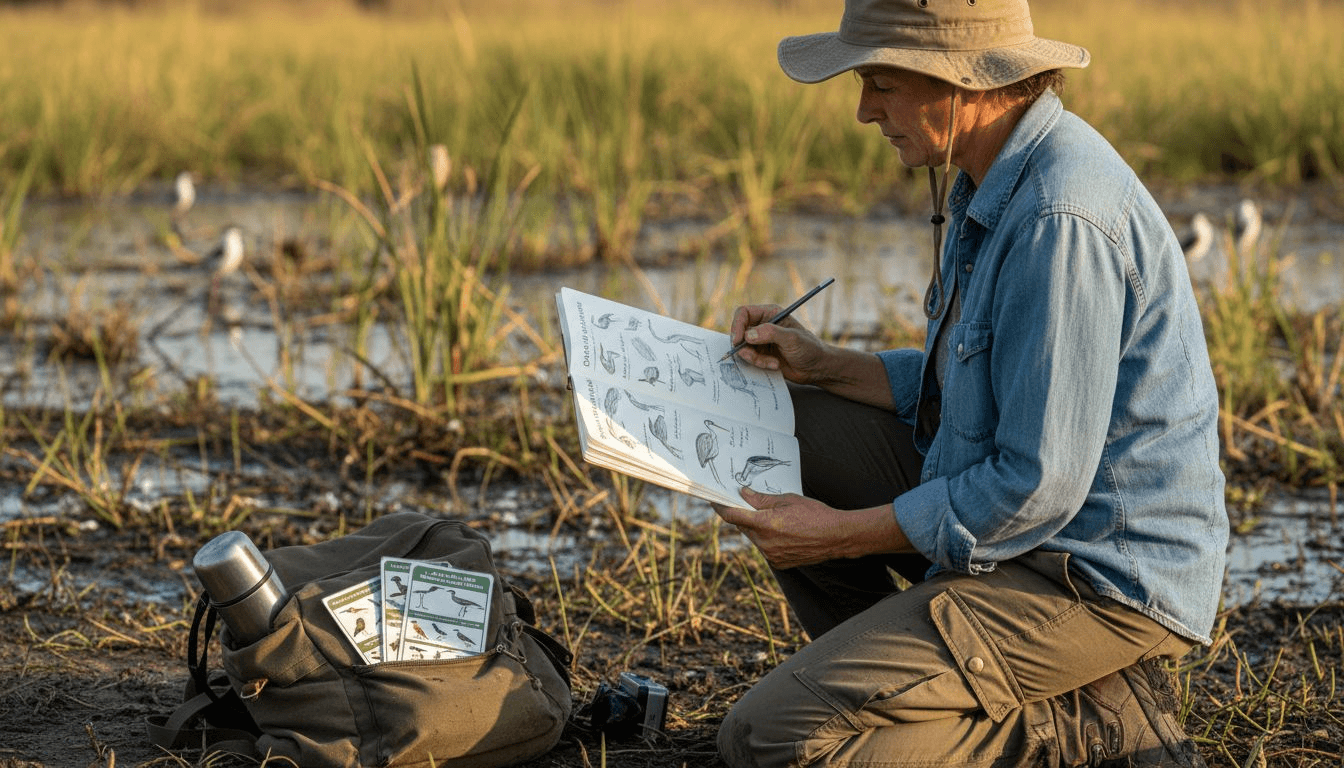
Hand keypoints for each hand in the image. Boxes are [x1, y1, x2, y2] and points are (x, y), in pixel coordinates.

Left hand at [712, 488, 911, 569]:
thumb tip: (743, 494)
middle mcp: (765, 543)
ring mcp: (772, 556)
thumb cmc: (815, 514)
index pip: (732, 516)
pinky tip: (784, 532)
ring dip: (758, 529)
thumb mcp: (788, 500)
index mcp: (765, 524)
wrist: (837, 537)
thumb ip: (762, 499)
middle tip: (750, 505)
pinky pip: (766, 549)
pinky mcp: (780, 563)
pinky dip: (769, 540)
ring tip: (775, 519)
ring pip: (755, 539)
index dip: (721, 507)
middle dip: (744, 516)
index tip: (715, 500)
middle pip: (743, 527)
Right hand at [727, 304, 832, 383]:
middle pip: (740, 332)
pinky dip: (759, 364)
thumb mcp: (791, 338)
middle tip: (752, 357)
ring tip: (772, 362)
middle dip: (745, 347)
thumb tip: (748, 335)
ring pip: (743, 348)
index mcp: (770, 314)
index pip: (744, 313)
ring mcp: (761, 341)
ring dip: (755, 358)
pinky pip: (750, 359)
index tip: (737, 340)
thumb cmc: (809, 348)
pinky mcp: (761, 355)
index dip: (737, 325)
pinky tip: (775, 365)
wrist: (816, 368)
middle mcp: (763, 325)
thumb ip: (770, 333)